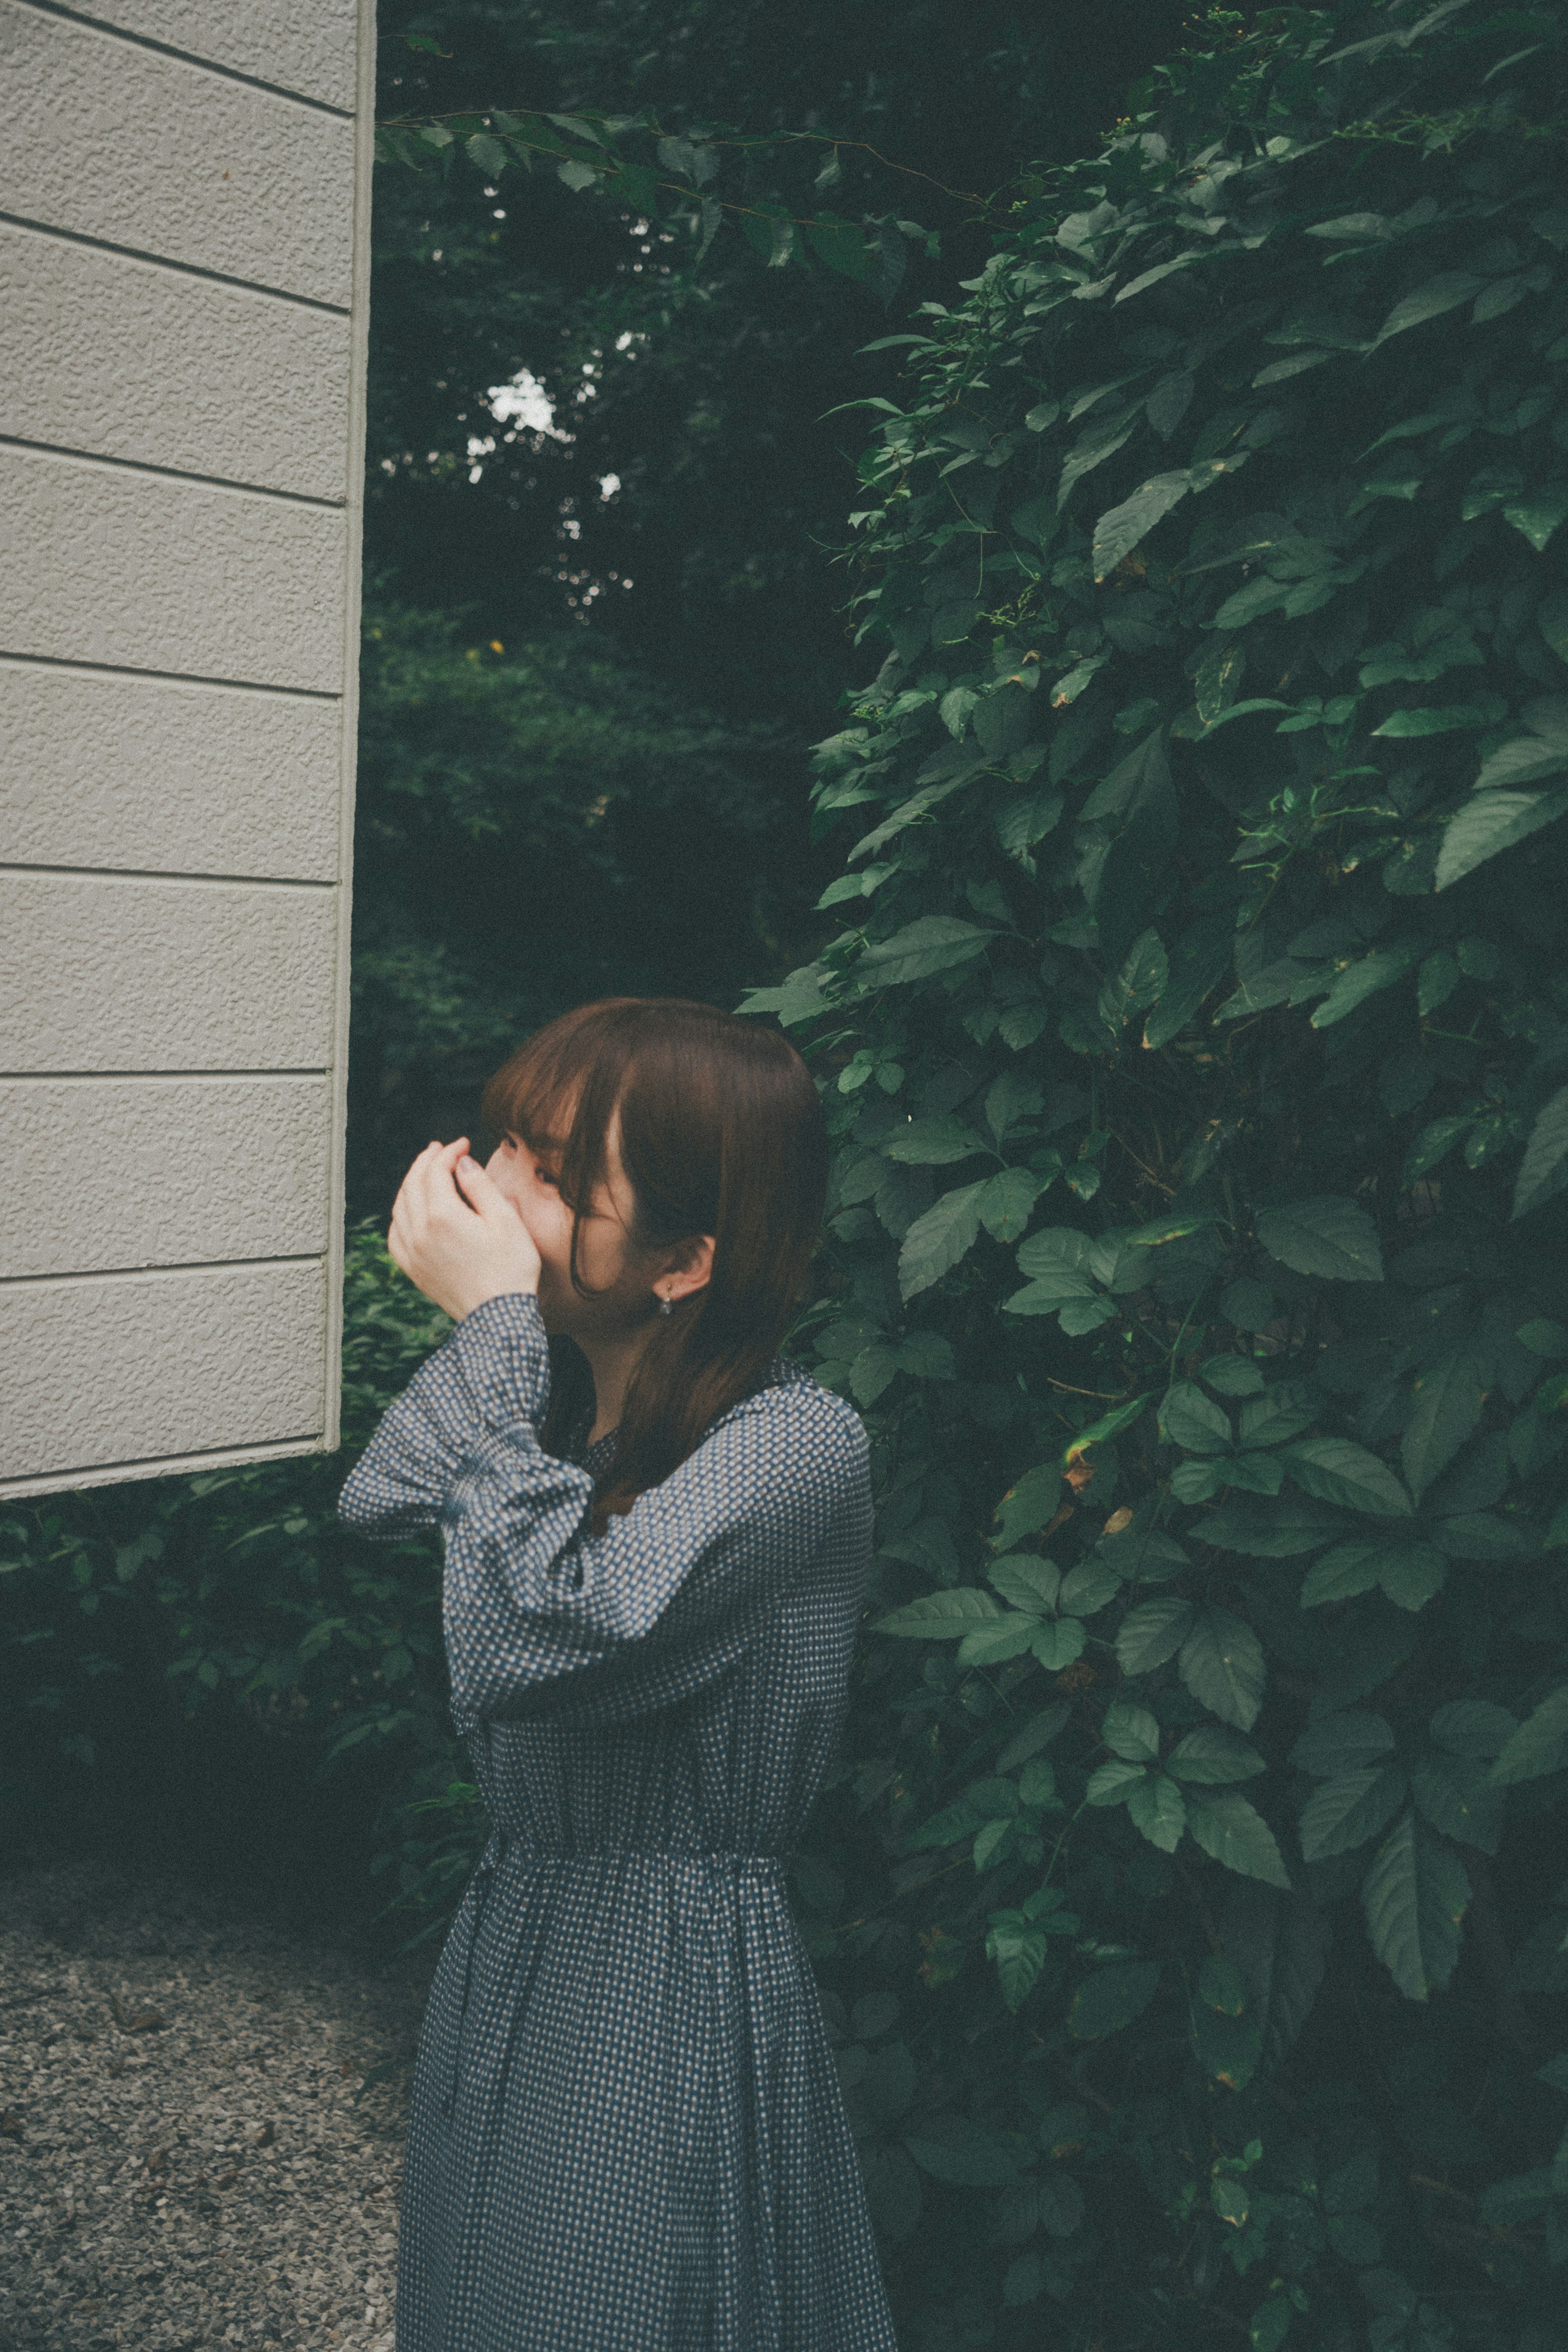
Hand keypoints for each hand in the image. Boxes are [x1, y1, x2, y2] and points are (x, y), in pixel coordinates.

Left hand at [387, 1138, 541, 1321]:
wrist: (499, 1319)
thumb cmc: (510, 1269)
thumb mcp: (505, 1220)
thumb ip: (480, 1186)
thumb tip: (462, 1163)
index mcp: (443, 1216)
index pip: (436, 1171)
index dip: (449, 1152)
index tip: (463, 1144)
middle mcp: (420, 1232)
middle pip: (413, 1184)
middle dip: (426, 1161)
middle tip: (441, 1149)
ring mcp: (412, 1253)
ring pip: (400, 1206)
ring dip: (411, 1184)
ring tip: (426, 1173)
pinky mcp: (413, 1270)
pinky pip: (395, 1234)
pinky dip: (400, 1214)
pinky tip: (411, 1211)